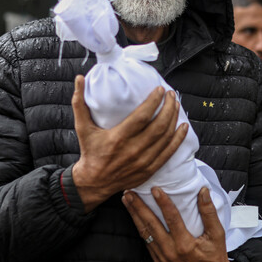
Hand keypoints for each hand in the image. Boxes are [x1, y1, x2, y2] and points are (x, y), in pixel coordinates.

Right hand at [71, 75, 187, 211]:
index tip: (159, 90)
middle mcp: (133, 150)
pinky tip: (183, 127)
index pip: (142, 116)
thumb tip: (78, 79)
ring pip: (165, 138)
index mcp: (118, 138)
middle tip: (171, 95)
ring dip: (174, 120)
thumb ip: (79, 102)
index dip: (154, 101)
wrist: (94, 182)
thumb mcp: (82, 127)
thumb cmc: (89, 151)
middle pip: (158, 126)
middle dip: (168, 108)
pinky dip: (178, 139)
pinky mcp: (149, 169)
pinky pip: (169, 153)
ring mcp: (143, 161)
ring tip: (176, 105)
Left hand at [122, 186, 238, 261]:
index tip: (155, 189)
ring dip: (134, 215)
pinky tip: (134, 216)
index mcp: (185, 245)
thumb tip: (203, 191)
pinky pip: (147, 242)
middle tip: (129, 192)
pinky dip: (139, 228)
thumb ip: (209, 212)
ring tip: (127, 200)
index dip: (163, 203)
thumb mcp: (217, 234)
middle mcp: (171, 251)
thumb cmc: (214, 256)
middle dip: (138, 206)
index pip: (171, 219)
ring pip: (144, 233)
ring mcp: (162, 257)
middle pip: (151, 224)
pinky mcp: (158, 261)